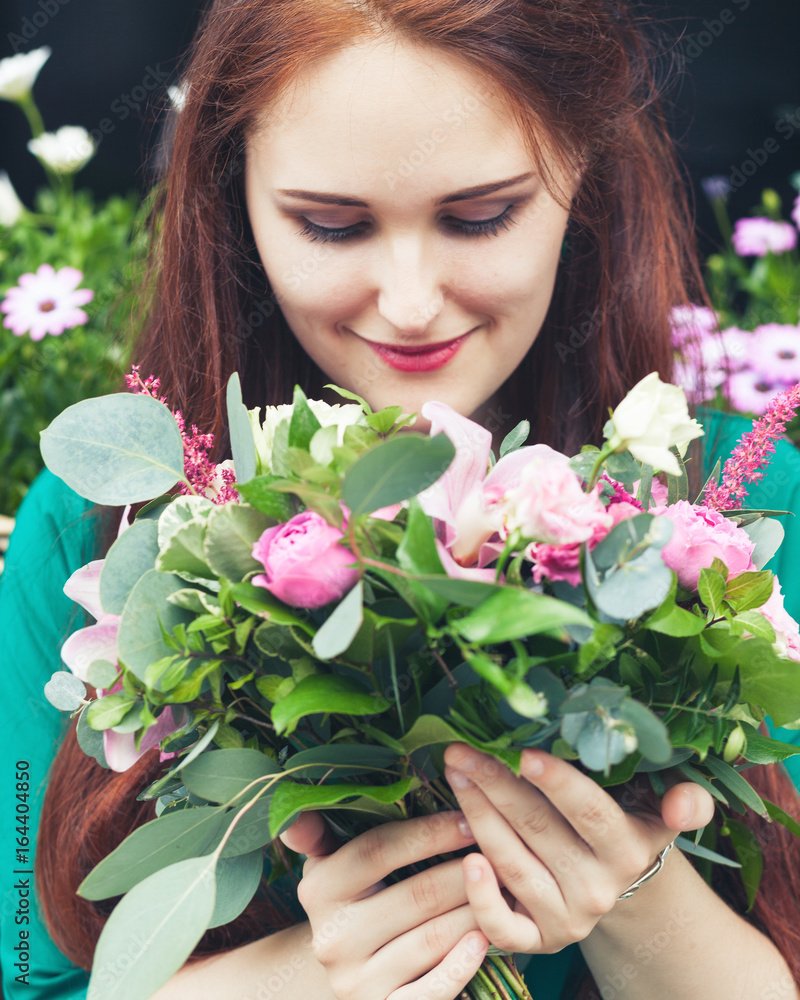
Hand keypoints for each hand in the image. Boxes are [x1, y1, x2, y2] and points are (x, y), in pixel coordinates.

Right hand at [280, 810, 488, 999]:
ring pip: (433, 937)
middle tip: (503, 851)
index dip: (429, 832)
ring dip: (477, 909)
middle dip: (467, 870)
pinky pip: (433, 989)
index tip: (469, 818)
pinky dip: (462, 965)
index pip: (379, 849)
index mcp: (319, 890)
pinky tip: (485, 940)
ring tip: (507, 887)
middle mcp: (333, 938)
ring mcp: (357, 981)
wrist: (344, 978)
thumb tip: (295, 814)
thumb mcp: (329, 866)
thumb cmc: (350, 904)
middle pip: (417, 893)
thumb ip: (319, 834)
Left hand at [442, 744, 714, 955]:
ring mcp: (566, 918)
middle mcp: (597, 889)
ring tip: (456, 776)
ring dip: (477, 817)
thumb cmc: (626, 829)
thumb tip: (686, 805)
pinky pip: (504, 928)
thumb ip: (685, 803)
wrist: (619, 893)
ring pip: (513, 865)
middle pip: (538, 829)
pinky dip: (481, 897)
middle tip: (462, 751)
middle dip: (495, 785)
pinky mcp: (538, 942)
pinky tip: (464, 858)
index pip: (589, 812)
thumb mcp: (657, 812)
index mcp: (627, 850)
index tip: (524, 753)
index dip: (557, 783)